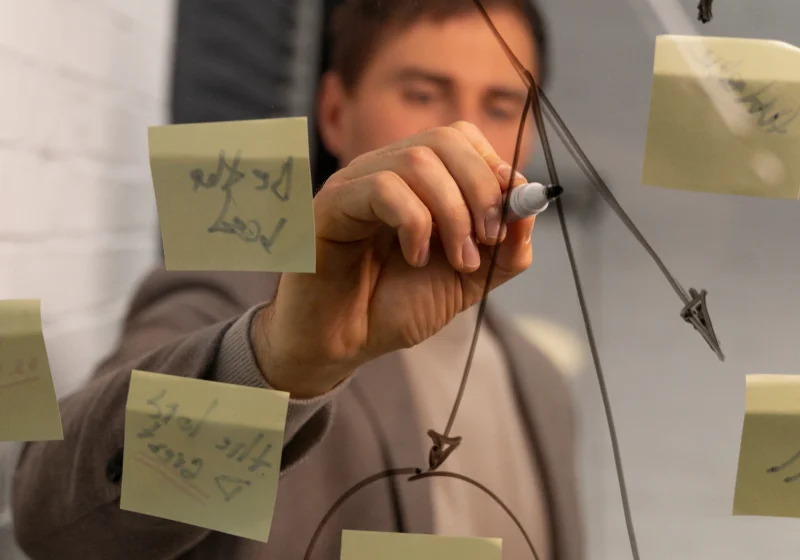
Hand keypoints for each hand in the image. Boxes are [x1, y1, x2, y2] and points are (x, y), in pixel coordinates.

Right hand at [254, 121, 534, 396]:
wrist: (339, 345)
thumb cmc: (391, 307)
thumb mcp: (465, 280)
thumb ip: (503, 249)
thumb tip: (532, 207)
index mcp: (415, 181)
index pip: (461, 137)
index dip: (494, 169)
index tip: (509, 218)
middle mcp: (383, 170)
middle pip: (445, 140)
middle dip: (481, 190)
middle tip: (487, 241)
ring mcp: (354, 183)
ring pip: (417, 161)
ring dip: (454, 213)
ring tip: (456, 259)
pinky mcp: (330, 204)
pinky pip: (383, 189)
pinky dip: (415, 225)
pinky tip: (414, 258)